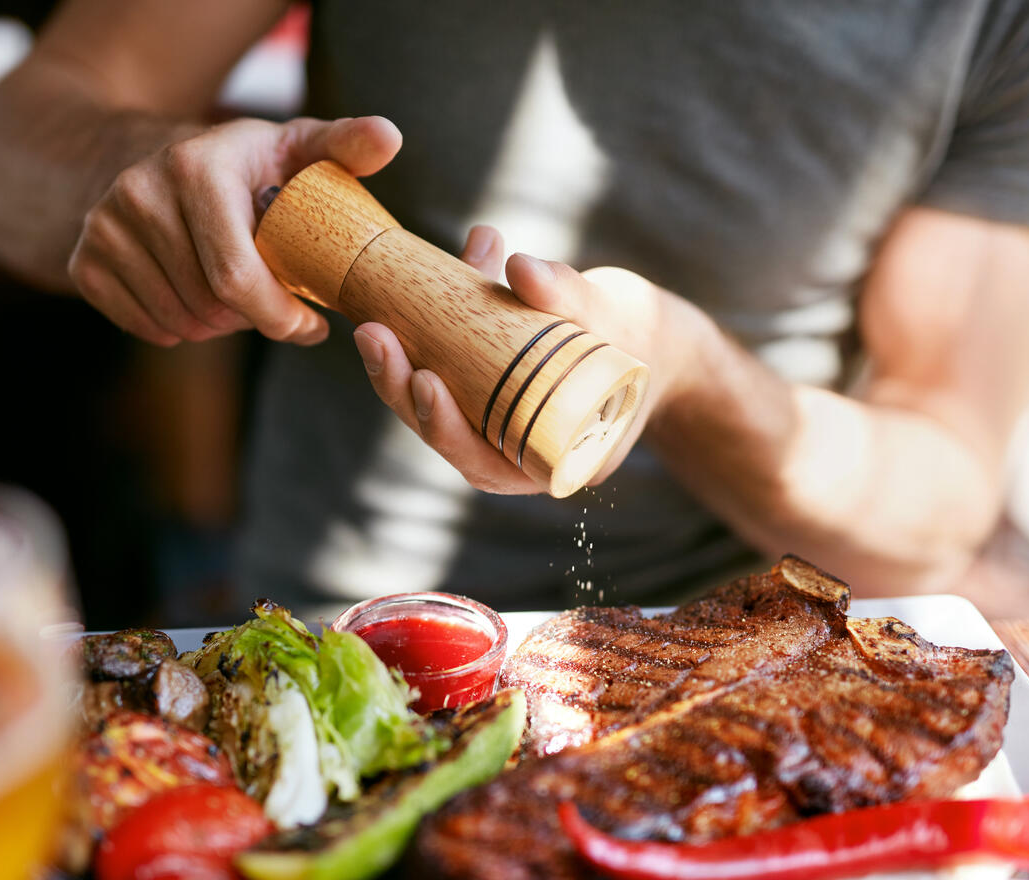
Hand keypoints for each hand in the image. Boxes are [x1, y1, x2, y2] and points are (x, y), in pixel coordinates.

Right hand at [68, 116, 400, 346]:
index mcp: (198, 167)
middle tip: (271, 301)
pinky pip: (145, 327)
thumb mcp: (294, 146)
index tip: (311, 325)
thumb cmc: (242, 165)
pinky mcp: (84, 259)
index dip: (280, 316)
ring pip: (180, 323)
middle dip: (253, 318)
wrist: (142, 155)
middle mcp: (140, 192)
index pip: (236, 278)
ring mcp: (104, 226)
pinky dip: (177, 328)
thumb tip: (389, 138)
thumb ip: (344, 146)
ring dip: (218, 326)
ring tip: (234, 294)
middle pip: (211, 307)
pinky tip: (194, 296)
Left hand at [352, 227, 711, 493]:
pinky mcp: (483, 389)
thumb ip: (570, 295)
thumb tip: (517, 266)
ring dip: (395, 368)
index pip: (483, 462)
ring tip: (370, 322)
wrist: (658, 340)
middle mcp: (514, 452)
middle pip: (443, 435)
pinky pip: (442, 375)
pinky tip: (390, 304)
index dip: (446, 428)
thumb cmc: (647, 338)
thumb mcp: (618, 318)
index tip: (425, 379)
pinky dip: (419, 341)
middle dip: (400, 388)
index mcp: (551, 462)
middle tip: (374, 335)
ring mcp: (495, 422)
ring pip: (433, 408)